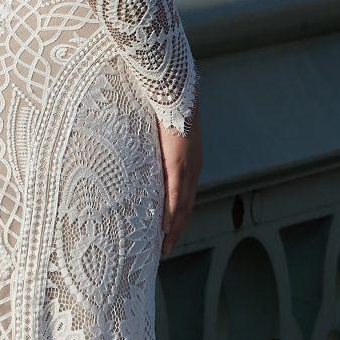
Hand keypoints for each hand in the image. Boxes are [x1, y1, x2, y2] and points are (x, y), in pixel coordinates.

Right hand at [159, 98, 201, 257]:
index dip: (179, 217)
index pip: (186, 196)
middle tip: (165, 249)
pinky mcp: (176, 163)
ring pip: (182, 207)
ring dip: (173, 229)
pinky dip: (169, 214)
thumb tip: (146, 153)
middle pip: (187, 208)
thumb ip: (159, 146)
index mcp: (191, 162)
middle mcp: (193, 169)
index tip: (169, 233)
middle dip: (177, 230)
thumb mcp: (166, 131)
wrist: (176, 90)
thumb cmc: (169, 107)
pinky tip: (163, 228)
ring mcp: (186, 167)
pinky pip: (173, 194)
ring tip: (164, 247)